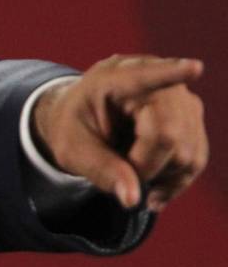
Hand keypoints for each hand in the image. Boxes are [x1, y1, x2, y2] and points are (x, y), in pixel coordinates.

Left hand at [31, 55, 207, 211]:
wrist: (86, 119)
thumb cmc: (74, 127)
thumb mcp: (71, 148)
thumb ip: (99, 169)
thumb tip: (132, 199)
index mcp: (114, 79)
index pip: (145, 77)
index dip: (172, 73)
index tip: (195, 67)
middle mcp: (155, 83)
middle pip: (170, 134)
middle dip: (146, 167)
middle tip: (119, 173)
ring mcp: (180, 99)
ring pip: (188, 153)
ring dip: (161, 176)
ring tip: (130, 174)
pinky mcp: (192, 118)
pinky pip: (196, 159)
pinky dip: (175, 180)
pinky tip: (153, 191)